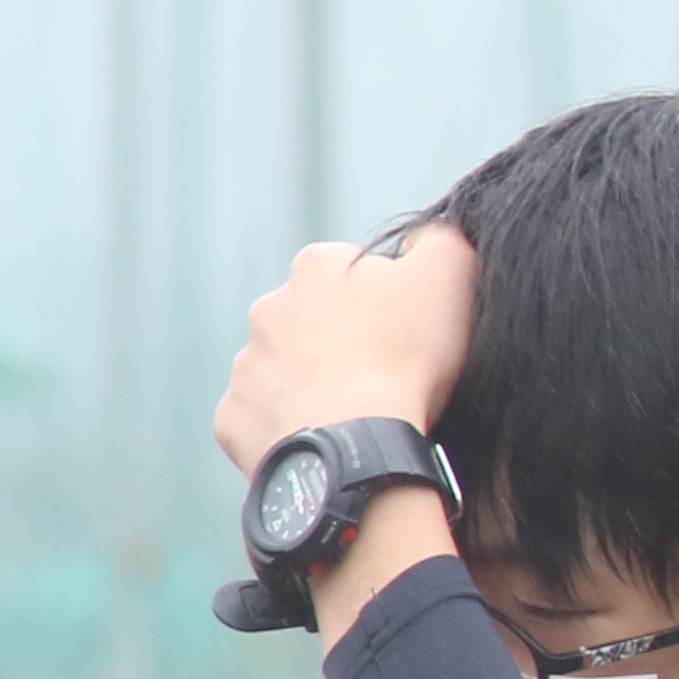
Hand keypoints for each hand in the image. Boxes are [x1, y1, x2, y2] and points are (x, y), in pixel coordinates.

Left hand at [214, 229, 475, 474]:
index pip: (353, 268)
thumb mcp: (448, 275)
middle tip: (382, 371)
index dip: (386, 296)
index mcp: (315, 267)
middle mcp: (267, 308)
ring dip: (312, 382)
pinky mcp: (231, 416)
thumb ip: (437, 242)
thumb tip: (421, 239)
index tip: (406, 327)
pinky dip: (287, 425)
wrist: (352, 439)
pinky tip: (320, 436)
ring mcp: (245, 364)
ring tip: (353, 410)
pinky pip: (262, 417)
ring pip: (284, 368)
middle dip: (342, 338)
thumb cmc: (403, 354)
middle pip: (313, 318)